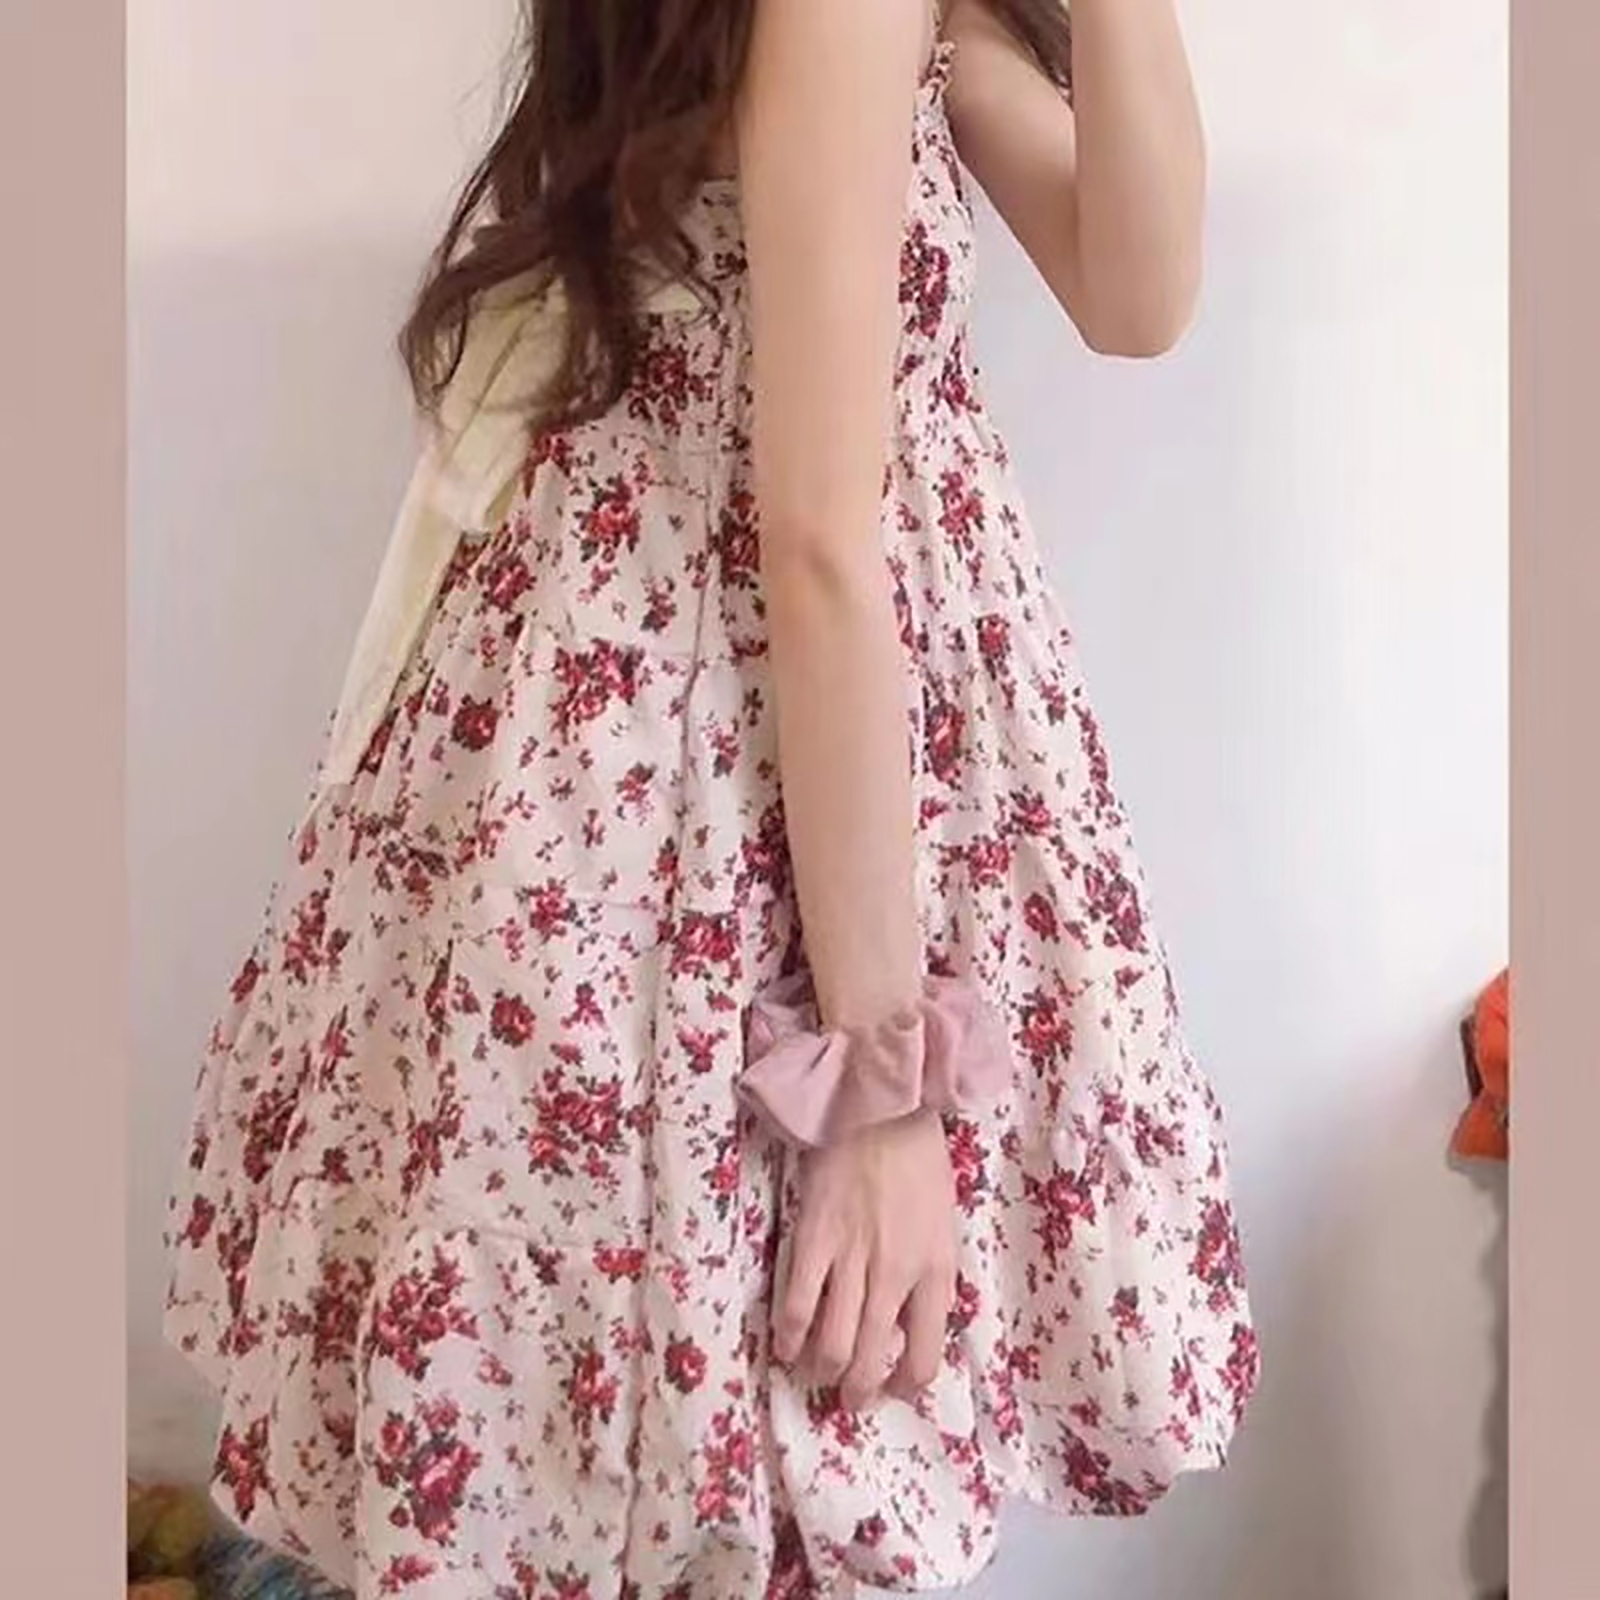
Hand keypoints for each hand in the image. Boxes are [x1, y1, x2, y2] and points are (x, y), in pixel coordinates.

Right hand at [771, 1107, 958, 1409]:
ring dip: (821, 1371)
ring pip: (831, 1345)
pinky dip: (787, 1336)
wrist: (880, 1106)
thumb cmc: (918, 1161)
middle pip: (871, 1361)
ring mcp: (852, 1257)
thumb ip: (929, 1277)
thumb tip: (909, 1326)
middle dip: (856, 1392)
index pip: (925, 1356)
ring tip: (815, 1372)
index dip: (905, 1386)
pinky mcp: (813, 1238)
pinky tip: (785, 1344)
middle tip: (848, 1395)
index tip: (892, 1388)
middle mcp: (896, 1273)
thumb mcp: (943, 1225)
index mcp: (937, 1271)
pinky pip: (795, 1305)